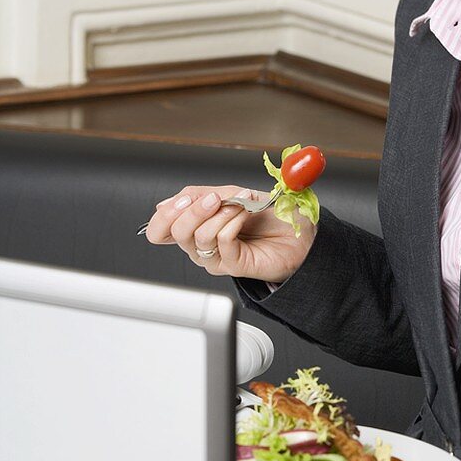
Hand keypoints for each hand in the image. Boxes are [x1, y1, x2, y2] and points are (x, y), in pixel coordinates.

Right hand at [143, 185, 315, 281]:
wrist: (299, 231)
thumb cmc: (268, 214)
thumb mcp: (230, 194)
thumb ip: (199, 197)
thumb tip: (166, 203)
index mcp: (196, 228)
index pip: (161, 231)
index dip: (166, 215)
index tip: (184, 199)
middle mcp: (202, 246)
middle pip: (175, 234)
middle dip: (192, 210)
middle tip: (214, 198)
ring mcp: (217, 258)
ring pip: (198, 237)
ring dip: (219, 213)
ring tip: (238, 204)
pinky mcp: (234, 265)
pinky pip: (222, 242)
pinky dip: (233, 222)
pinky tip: (245, 215)